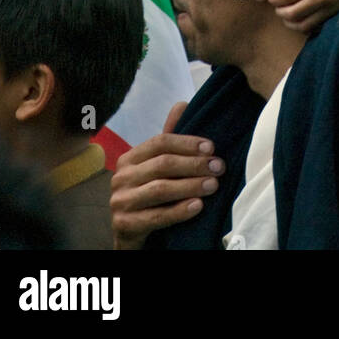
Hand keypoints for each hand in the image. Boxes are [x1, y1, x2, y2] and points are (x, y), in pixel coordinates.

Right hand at [110, 102, 224, 249]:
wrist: (130, 234)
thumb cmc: (149, 196)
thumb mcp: (157, 167)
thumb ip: (169, 140)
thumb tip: (182, 104)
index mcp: (129, 158)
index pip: (160, 142)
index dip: (187, 142)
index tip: (212, 147)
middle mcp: (121, 177)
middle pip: (162, 164)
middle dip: (194, 164)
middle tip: (218, 167)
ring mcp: (120, 202)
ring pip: (160, 189)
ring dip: (191, 186)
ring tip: (214, 185)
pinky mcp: (123, 225)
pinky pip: (156, 216)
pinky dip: (179, 211)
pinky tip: (198, 206)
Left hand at [267, 0, 338, 31]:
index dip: (274, 0)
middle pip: (291, 14)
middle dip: (280, 12)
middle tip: (278, 8)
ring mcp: (328, 9)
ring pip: (302, 25)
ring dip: (290, 23)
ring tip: (287, 18)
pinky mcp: (334, 16)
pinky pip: (315, 27)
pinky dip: (304, 26)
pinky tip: (301, 21)